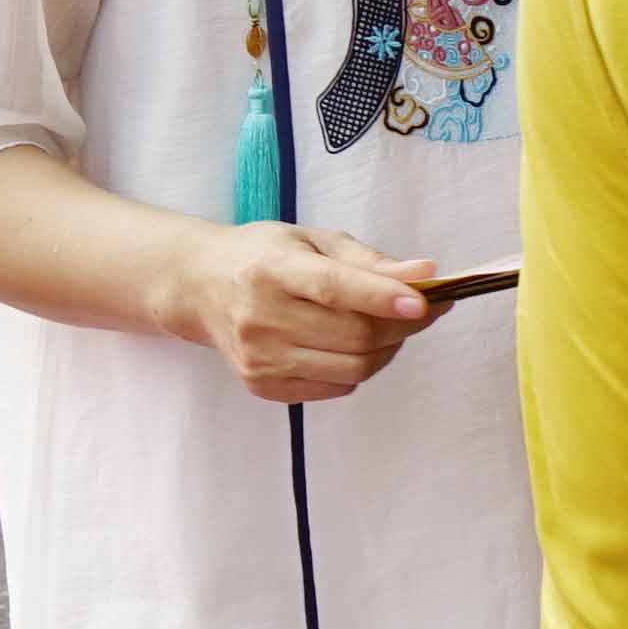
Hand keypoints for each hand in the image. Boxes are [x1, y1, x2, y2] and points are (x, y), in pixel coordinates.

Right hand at [152, 220, 437, 401]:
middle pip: (353, 335)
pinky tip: (352, 345)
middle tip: (423, 309)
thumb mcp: (313, 241)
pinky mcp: (263, 385)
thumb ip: (369, 261)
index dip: (383, 297)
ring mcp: (259, 358)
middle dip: (402, 325)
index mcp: (270, 269)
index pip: (334, 289)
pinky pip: (337, 387)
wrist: (201, 288)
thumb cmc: (265, 257)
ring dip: (387, 349)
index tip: (425, 301)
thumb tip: (426, 275)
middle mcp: (260, 317)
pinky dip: (359, 368)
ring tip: (389, 326)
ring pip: (353, 368)